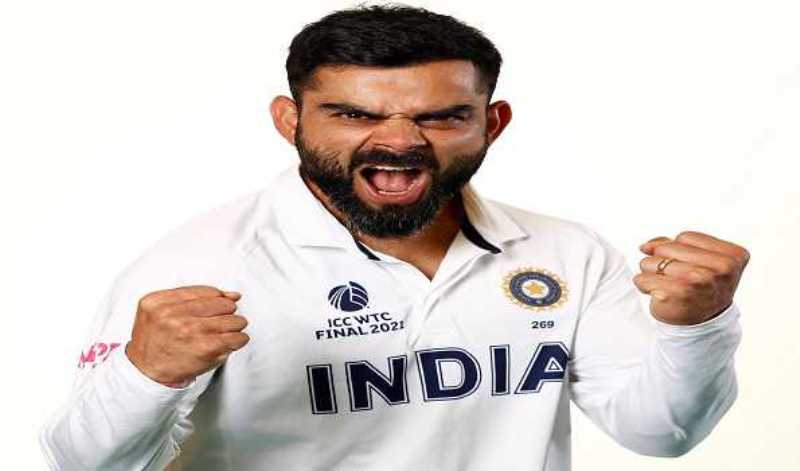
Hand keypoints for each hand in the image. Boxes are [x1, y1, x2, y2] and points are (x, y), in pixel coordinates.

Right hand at [125, 285, 249, 386]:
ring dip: (235, 326)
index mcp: (160, 301)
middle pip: (222, 304)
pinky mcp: (205, 348)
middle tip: (223, 320)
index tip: (222, 304)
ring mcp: (190, 330)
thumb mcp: (158, 310)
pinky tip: (232, 341)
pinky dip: (239, 339)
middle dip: (227, 312)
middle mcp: (174, 314)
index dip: (218, 298)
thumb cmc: (156, 342)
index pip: (206, 291)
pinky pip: (236, 337)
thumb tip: (232, 295)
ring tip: (227, 332)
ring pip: (233, 319)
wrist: (146, 372)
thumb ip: (191, 298)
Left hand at [633, 231, 749, 325]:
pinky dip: (644, 285)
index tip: (690, 268)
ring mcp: (698, 281)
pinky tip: (659, 295)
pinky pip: (642, 279)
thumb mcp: (699, 261)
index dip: (678, 250)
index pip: (685, 237)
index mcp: (732, 256)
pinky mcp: (676, 294)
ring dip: (651, 273)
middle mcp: (719, 269)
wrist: (700, 326)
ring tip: (668, 286)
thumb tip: (645, 246)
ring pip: (651, 262)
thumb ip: (672, 245)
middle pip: (667, 248)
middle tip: (676, 278)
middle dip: (662, 260)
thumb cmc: (699, 289)